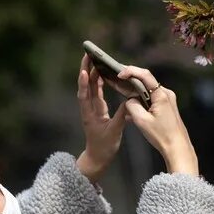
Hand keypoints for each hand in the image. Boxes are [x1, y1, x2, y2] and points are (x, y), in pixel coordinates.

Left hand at [77, 54, 128, 182]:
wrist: (98, 158)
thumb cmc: (104, 147)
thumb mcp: (114, 133)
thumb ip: (121, 117)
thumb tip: (128, 102)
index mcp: (90, 114)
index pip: (85, 96)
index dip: (84, 83)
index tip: (85, 70)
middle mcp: (88, 109)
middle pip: (85, 86)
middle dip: (86, 70)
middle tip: (88, 55)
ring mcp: (92, 108)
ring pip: (90, 88)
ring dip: (91, 74)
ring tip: (95, 59)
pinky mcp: (97, 110)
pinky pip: (96, 93)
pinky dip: (98, 82)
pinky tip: (102, 74)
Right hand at [118, 65, 198, 175]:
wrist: (177, 147)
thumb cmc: (161, 135)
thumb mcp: (141, 121)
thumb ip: (132, 106)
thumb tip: (130, 100)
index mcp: (161, 95)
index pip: (145, 75)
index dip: (131, 71)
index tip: (119, 74)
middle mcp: (166, 93)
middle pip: (147, 81)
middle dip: (131, 78)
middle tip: (117, 78)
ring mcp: (168, 99)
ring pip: (149, 90)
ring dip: (136, 90)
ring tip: (121, 88)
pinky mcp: (167, 106)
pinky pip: (152, 97)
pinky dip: (141, 98)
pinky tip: (132, 104)